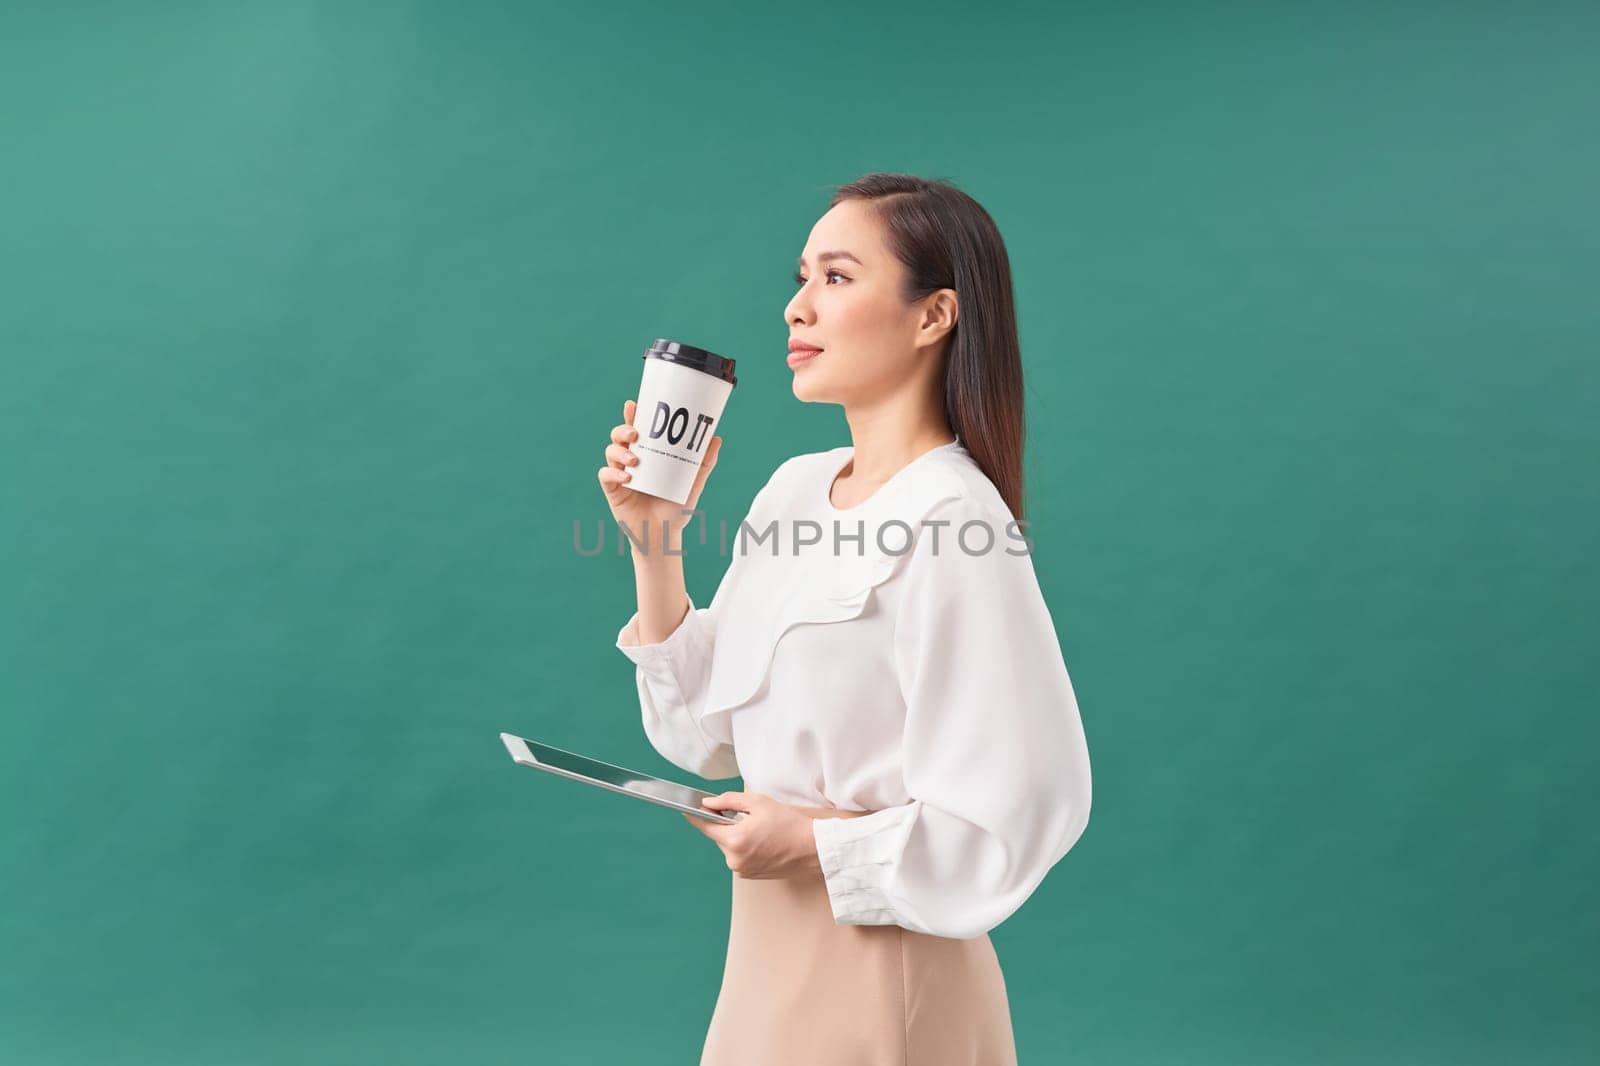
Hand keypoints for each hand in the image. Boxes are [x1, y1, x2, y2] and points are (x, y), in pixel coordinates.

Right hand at [597, 398, 721, 543]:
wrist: (665, 535)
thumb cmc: (677, 507)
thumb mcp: (693, 483)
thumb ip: (704, 462)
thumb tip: (716, 438)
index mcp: (648, 454)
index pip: (638, 429)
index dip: (633, 415)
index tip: (634, 404)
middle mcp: (632, 460)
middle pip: (620, 436)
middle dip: (623, 429)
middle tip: (636, 433)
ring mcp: (621, 474)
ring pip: (611, 452)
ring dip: (619, 451)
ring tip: (635, 460)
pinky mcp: (613, 490)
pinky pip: (606, 475)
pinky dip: (613, 472)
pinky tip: (627, 477)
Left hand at [682, 792, 874, 879]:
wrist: (813, 848)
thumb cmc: (789, 824)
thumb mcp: (758, 802)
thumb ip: (728, 801)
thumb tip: (707, 803)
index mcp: (735, 840)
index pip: (705, 826)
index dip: (695, 816)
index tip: (687, 809)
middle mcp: (734, 859)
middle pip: (719, 837)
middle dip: (727, 825)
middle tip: (748, 816)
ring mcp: (742, 870)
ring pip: (730, 847)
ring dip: (737, 837)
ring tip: (761, 831)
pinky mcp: (750, 876)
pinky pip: (739, 857)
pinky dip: (745, 848)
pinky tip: (763, 842)